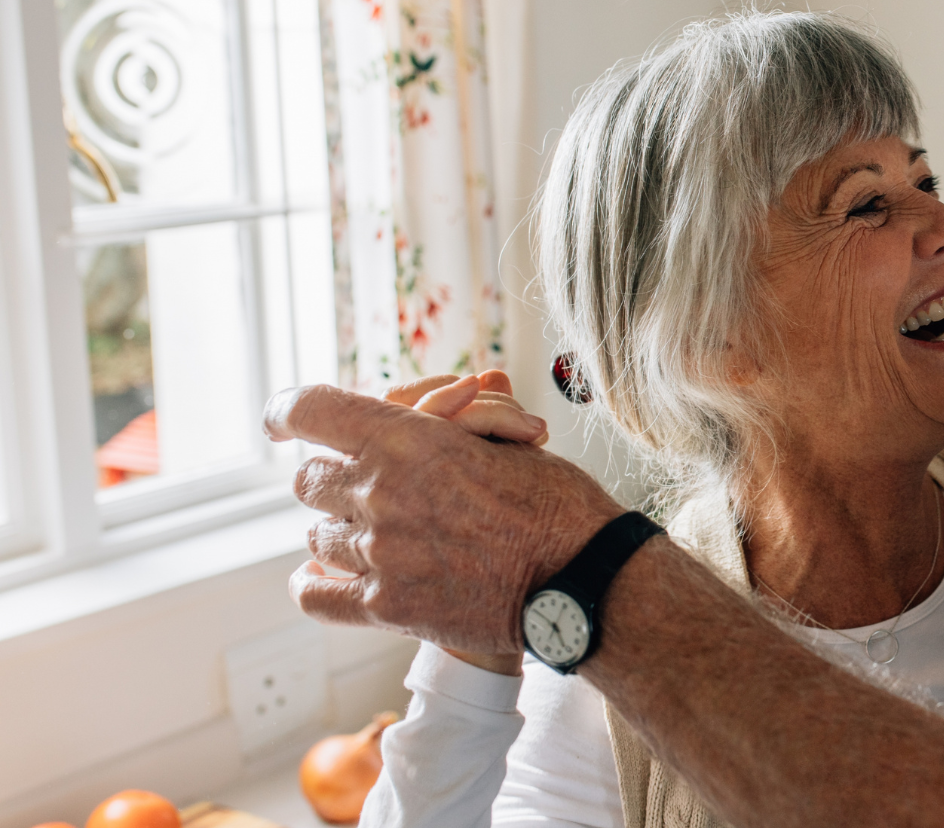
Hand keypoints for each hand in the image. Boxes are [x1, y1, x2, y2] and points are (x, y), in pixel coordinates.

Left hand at [268, 384, 624, 655]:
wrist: (583, 578)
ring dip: (342, 529)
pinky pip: (316, 593)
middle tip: (374, 484)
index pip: (310, 410)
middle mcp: (379, 494)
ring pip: (316, 535)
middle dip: (336, 476)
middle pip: (310, 479)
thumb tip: (417, 414)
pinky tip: (331, 574)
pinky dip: (317, 582)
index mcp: (408, 439)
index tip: (283, 420)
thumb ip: (447, 427)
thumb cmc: (556, 502)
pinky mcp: (387, 608)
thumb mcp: (507, 441)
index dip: (289, 410)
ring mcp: (378, 555)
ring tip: (384, 533)